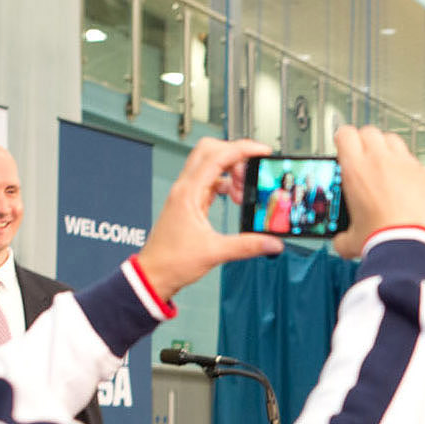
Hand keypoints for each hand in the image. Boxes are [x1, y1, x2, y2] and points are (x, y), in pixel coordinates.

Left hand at [131, 137, 284, 300]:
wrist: (154, 274)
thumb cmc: (171, 262)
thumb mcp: (215, 253)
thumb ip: (247, 246)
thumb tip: (271, 242)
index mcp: (188, 193)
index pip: (217, 155)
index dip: (242, 149)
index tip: (261, 151)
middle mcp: (185, 188)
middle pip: (211, 150)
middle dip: (236, 155)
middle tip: (252, 169)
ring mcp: (186, 194)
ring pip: (210, 165)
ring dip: (231, 171)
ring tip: (244, 192)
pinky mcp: (189, 202)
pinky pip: (209, 181)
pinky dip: (225, 184)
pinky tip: (235, 199)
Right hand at [333, 125, 424, 259]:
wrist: (412, 249)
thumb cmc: (382, 242)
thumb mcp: (351, 241)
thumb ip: (343, 236)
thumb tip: (341, 242)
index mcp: (357, 170)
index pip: (345, 134)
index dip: (344, 139)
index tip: (345, 146)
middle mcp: (382, 161)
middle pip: (371, 133)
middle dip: (367, 142)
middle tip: (366, 159)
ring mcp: (409, 165)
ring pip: (397, 143)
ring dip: (390, 153)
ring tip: (389, 173)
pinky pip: (422, 167)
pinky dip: (417, 176)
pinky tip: (415, 192)